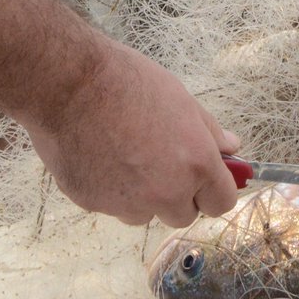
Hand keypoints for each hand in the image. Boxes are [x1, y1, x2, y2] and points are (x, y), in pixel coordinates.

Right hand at [23, 40, 240, 226]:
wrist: (68, 84)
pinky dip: (110, 190)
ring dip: (143, 197)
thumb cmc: (127, 83)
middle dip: (179, 196)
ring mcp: (127, 202)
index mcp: (196, 165)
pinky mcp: (93, 205)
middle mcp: (165, 192)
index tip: (208, 182)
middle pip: (183, 215)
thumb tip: (231, 148)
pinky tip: (100, 156)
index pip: (222, 203)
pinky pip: (111, 206)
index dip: (215, 192)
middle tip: (163, 164)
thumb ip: (210, 132)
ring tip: (126, 156)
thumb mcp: (182, 100)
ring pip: (145, 214)